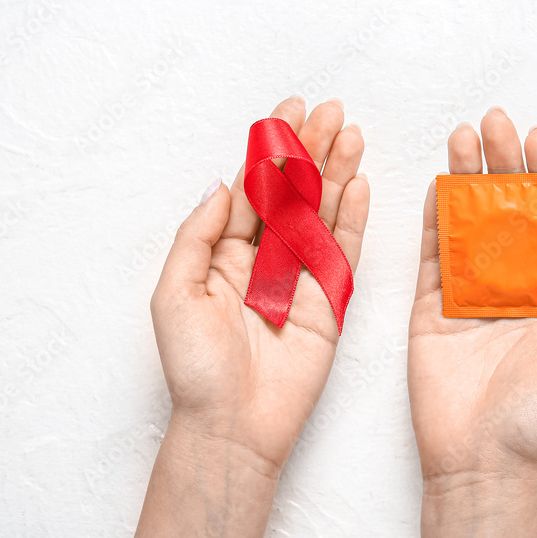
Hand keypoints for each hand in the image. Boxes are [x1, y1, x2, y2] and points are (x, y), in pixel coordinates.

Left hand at [150, 95, 369, 471]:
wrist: (232, 427)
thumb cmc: (195, 370)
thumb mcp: (175, 294)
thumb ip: (198, 236)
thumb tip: (222, 184)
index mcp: (223, 255)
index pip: (252, 189)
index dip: (271, 149)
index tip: (288, 111)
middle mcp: (264, 260)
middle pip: (293, 193)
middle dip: (312, 150)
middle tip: (330, 110)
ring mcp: (299, 279)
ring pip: (322, 214)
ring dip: (337, 173)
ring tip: (351, 133)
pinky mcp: (329, 303)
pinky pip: (343, 252)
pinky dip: (353, 217)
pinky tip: (360, 183)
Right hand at [408, 107, 536, 537]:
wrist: (482, 459)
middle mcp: (513, 286)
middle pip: (507, 211)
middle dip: (503, 163)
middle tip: (495, 120)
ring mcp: (469, 295)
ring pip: (468, 223)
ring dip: (466, 178)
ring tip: (463, 135)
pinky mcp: (431, 309)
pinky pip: (432, 256)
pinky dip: (434, 220)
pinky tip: (438, 184)